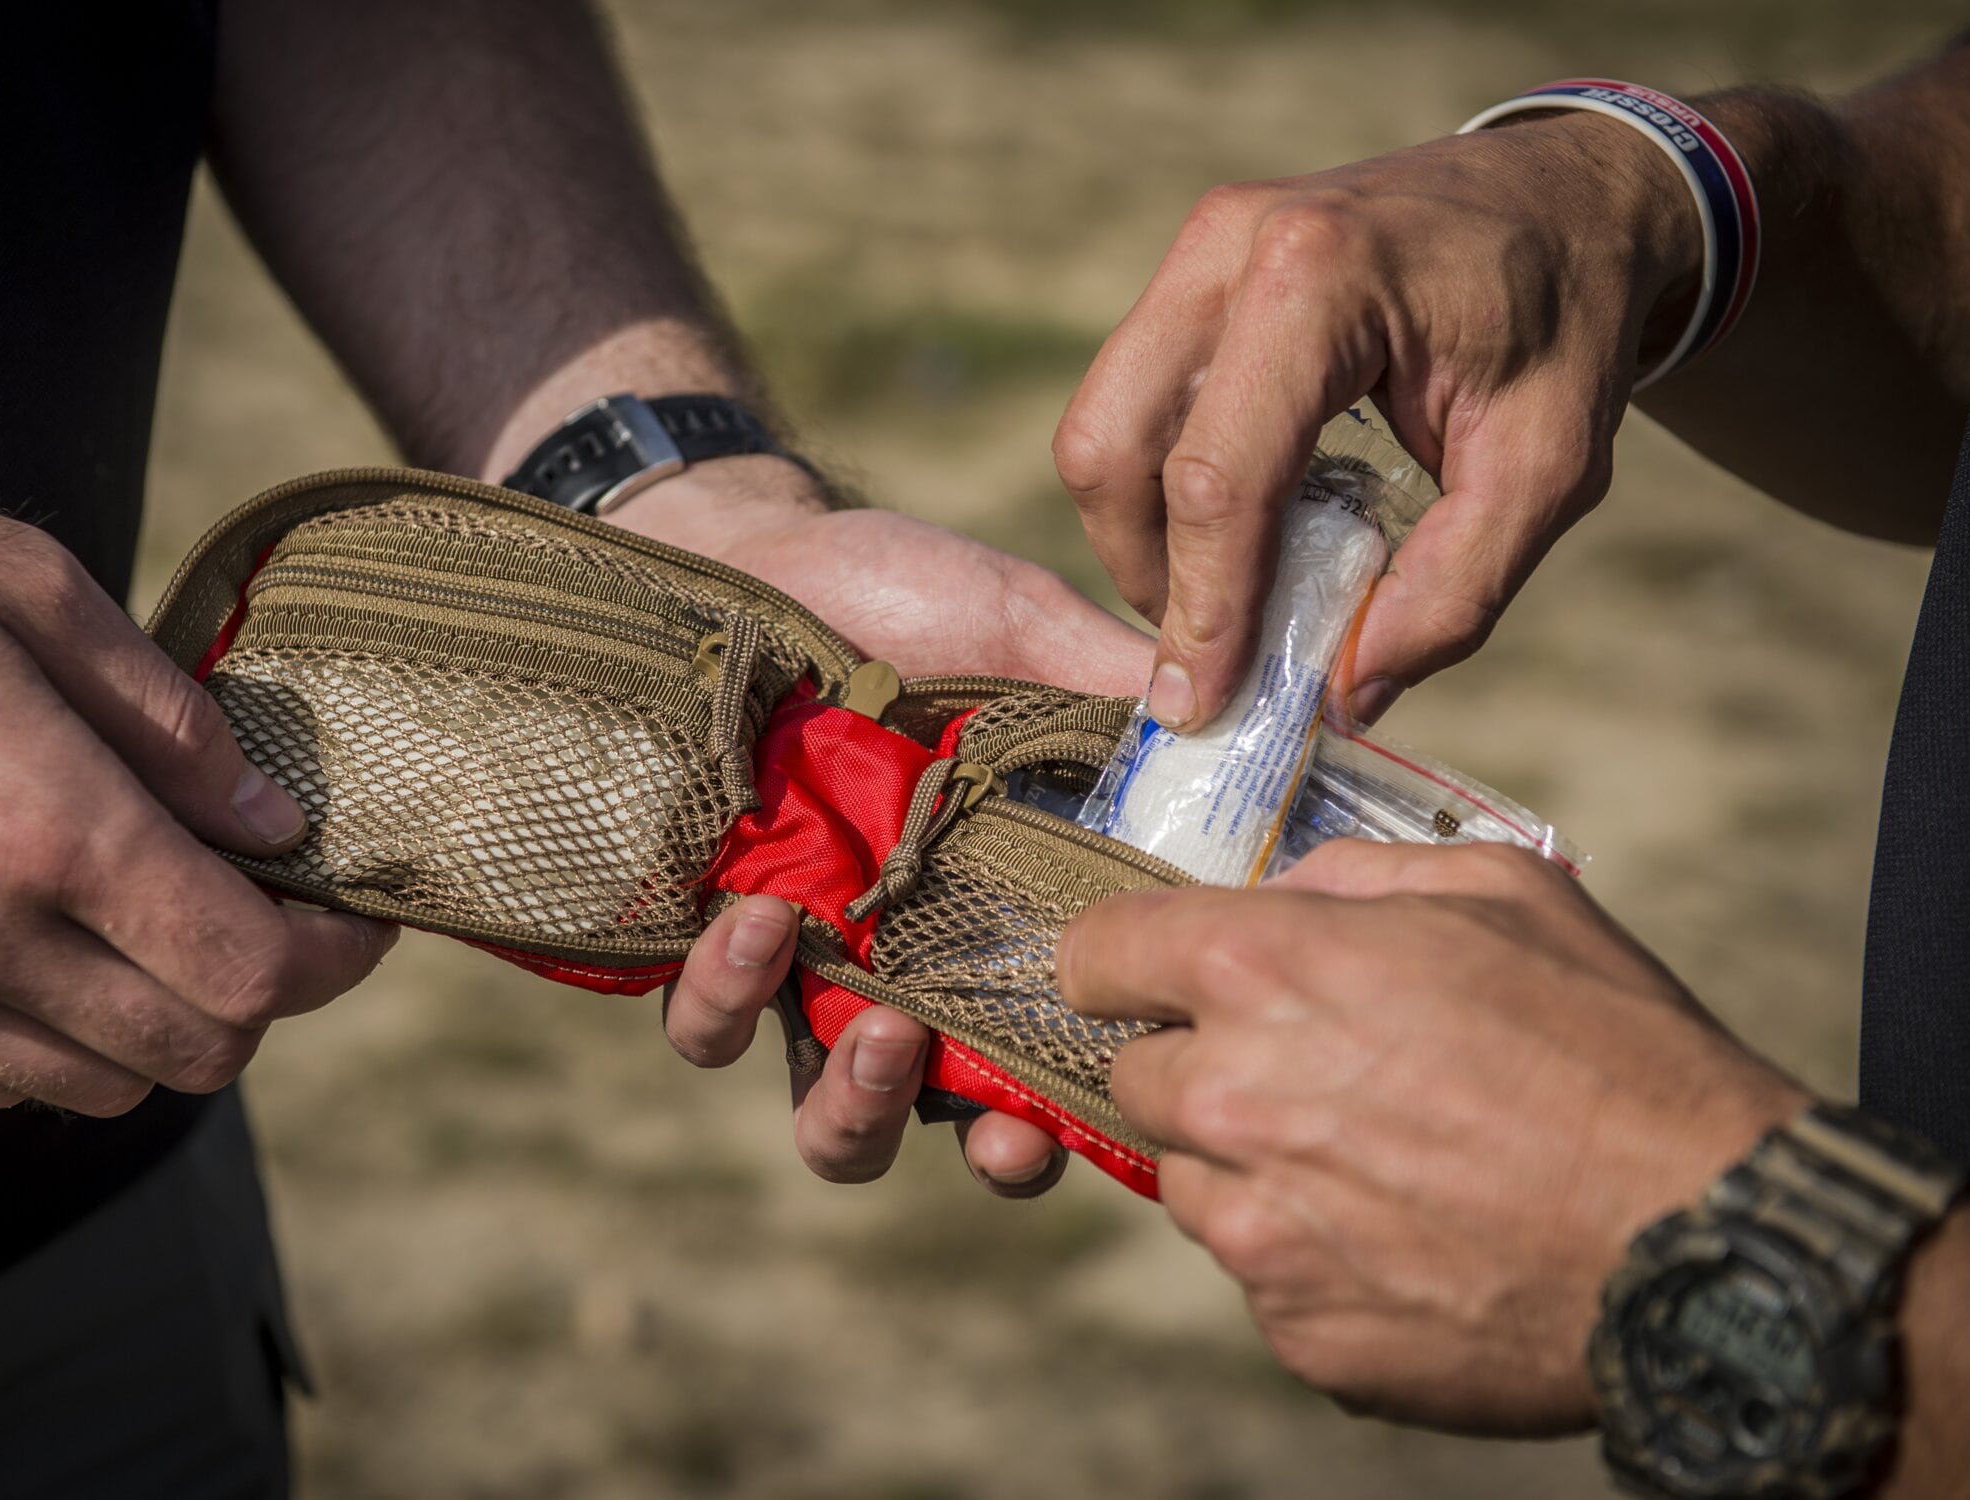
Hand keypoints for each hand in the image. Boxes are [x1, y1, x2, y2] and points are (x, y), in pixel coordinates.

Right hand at [0, 472, 395, 1113]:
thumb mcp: (27, 588)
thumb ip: (171, 722)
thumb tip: (271, 821)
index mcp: (46, 828)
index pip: (247, 969)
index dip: (331, 958)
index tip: (352, 920)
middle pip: (194, 1053)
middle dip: (262, 998)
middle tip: (268, 922)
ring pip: (99, 1087)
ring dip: (162, 1025)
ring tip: (160, 932)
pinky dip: (58, 1042)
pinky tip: (53, 951)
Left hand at [614, 457, 1149, 1191]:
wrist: (744, 550)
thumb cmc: (896, 589)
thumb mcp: (1024, 631)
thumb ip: (1116, 696)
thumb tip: (1263, 726)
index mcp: (1007, 911)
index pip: (1060, 1051)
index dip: (1084, 1115)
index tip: (1105, 1120)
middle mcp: (913, 961)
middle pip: (959, 1120)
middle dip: (984, 1150)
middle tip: (994, 1120)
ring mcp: (810, 962)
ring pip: (826, 1113)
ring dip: (859, 1102)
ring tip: (881, 1021)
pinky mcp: (706, 935)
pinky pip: (712, 1022)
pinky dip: (736, 996)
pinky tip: (762, 918)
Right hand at [1051, 113, 1701, 727]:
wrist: (1568, 193)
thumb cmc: (1567, 323)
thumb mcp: (1551, 472)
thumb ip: (1454, 592)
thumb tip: (1344, 696)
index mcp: (1321, 277)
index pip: (1218, 475)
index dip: (1202, 605)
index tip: (1202, 705)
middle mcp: (1229, 245)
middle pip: (1112, 447)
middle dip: (1147, 570)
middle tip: (1214, 651)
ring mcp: (1198, 249)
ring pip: (1101, 426)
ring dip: (1143, 534)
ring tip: (1232, 593)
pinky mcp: (1191, 270)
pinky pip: (1132, 401)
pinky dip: (1162, 486)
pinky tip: (1247, 524)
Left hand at [1058, 839, 1808, 1433]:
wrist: (1707, 1240)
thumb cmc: (1619, 1052)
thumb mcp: (1504, 892)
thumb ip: (1358, 879)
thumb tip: (1285, 894)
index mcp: (1262, 972)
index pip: (1094, 955)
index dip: (1125, 961)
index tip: (1154, 976)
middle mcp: (1230, 1100)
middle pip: (1135, 1077)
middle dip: (1200, 1067)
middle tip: (1311, 1075)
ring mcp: (1258, 1230)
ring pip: (1193, 1185)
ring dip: (1255, 1169)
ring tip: (1384, 1162)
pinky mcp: (1298, 1329)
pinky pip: (1266, 1279)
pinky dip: (1317, 1259)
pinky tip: (1413, 1238)